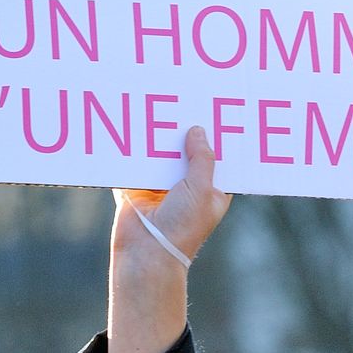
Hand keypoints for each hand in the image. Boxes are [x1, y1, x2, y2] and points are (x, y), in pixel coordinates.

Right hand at [106, 126, 231, 352]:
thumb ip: (202, 158)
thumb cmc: (183, 226)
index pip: (218, 158)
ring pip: (160, 153)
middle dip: (185, 130)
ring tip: (159, 106)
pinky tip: (134, 124)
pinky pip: (135, 161)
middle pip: (187, 151)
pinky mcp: (136, 187)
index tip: (219, 110)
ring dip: (159, 136)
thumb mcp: (201, 189)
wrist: (146, 253)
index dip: (218, 137)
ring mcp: (161, 187)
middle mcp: (187, 187)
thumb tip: (197, 130)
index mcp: (211, 190)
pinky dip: (133, 147)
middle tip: (186, 99)